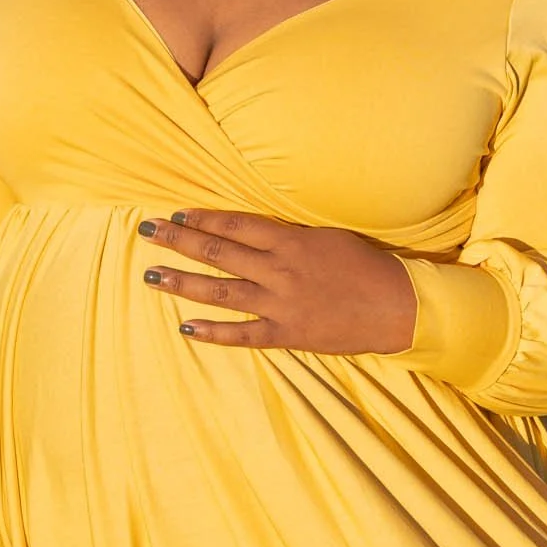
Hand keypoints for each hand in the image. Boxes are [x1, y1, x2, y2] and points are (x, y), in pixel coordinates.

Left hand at [137, 208, 417, 353]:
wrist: (397, 307)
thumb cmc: (368, 267)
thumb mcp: (329, 238)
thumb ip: (290, 238)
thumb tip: (256, 235)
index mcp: (290, 240)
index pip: (235, 224)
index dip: (202, 217)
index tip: (176, 213)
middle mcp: (278, 269)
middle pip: (218, 250)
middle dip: (179, 240)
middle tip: (148, 232)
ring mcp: (279, 303)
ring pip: (220, 290)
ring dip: (182, 282)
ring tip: (151, 276)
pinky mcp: (286, 333)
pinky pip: (242, 333)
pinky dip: (213, 331)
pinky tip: (186, 327)